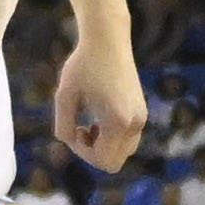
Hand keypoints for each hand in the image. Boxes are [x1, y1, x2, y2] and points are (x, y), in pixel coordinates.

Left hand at [53, 34, 147, 170]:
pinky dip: (112, 138)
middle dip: (93, 153)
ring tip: (90, 123)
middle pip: (114, 163)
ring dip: (103, 146)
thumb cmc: (82, 65)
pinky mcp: (142, 112)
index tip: (74, 129)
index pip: (103, 161)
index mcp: (118, 121)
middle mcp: (135, 123)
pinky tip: (99, 118)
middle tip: (80, 128)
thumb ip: (63, 126)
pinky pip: (127, 141)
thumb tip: (70, 143)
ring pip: (123, 154)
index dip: (83, 153)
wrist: (108, 40)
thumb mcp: (64, 96)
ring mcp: (142, 118)